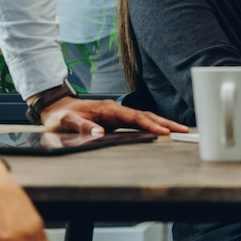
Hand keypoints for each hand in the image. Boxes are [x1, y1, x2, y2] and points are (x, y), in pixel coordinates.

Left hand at [40, 96, 188, 135]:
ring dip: (162, 123)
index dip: (150, 124)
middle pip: (146, 115)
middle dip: (165, 123)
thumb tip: (99, 132)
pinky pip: (138, 122)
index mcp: (108, 109)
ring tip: (179, 130)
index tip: (164, 131)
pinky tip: (160, 131)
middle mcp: (116, 110)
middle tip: (183, 130)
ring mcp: (118, 114)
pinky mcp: (117, 120)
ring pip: (145, 118)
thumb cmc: (60, 116)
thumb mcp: (65, 122)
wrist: (57, 108)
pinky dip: (152, 125)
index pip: (134, 117)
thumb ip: (81, 126)